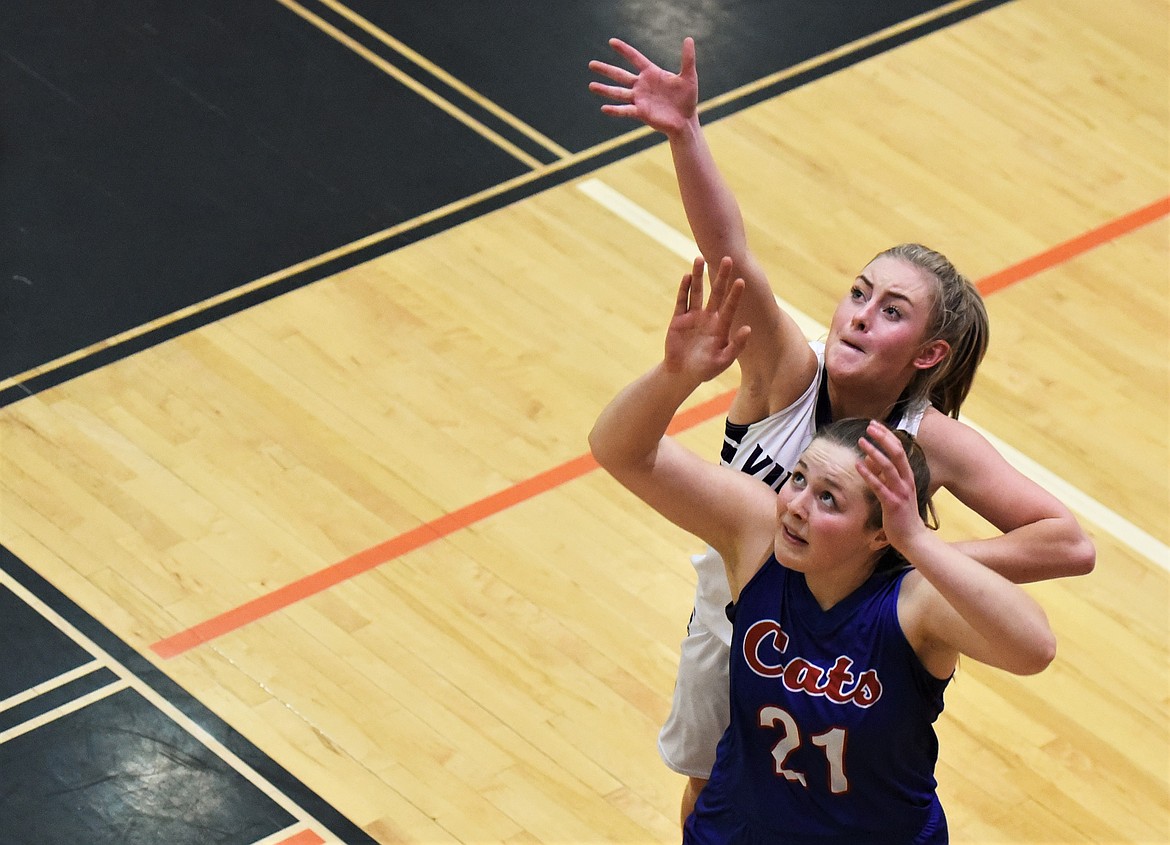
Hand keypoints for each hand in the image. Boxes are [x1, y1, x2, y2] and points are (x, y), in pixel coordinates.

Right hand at [588, 37, 697, 135]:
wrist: (686, 120)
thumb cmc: (687, 98)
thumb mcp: (689, 76)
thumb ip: (687, 58)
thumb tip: (689, 39)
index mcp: (651, 73)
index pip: (635, 58)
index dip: (624, 50)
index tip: (611, 41)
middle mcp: (642, 85)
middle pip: (620, 75)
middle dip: (606, 70)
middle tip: (591, 64)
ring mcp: (639, 99)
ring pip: (618, 92)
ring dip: (605, 90)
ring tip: (591, 86)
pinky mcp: (641, 112)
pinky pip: (626, 110)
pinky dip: (615, 110)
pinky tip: (604, 108)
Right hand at [665, 256, 750, 381]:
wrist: (682, 374)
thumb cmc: (705, 370)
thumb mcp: (723, 360)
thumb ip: (736, 346)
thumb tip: (748, 328)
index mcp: (721, 327)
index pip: (730, 307)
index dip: (735, 294)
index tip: (740, 280)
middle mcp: (708, 318)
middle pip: (716, 293)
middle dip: (721, 276)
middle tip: (728, 259)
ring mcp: (693, 317)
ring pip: (697, 292)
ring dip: (698, 276)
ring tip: (700, 258)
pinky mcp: (678, 319)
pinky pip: (682, 301)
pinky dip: (684, 289)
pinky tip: (687, 276)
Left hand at [855, 422, 928, 552]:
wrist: (913, 538)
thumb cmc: (902, 515)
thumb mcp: (894, 491)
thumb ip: (883, 475)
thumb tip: (869, 459)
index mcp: (908, 477)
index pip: (899, 450)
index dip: (888, 436)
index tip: (875, 425)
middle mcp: (906, 481)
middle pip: (897, 453)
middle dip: (883, 438)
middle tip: (870, 426)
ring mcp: (900, 492)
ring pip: (889, 467)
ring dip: (874, 452)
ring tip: (862, 441)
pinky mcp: (892, 503)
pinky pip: (879, 486)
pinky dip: (868, 474)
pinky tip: (858, 465)